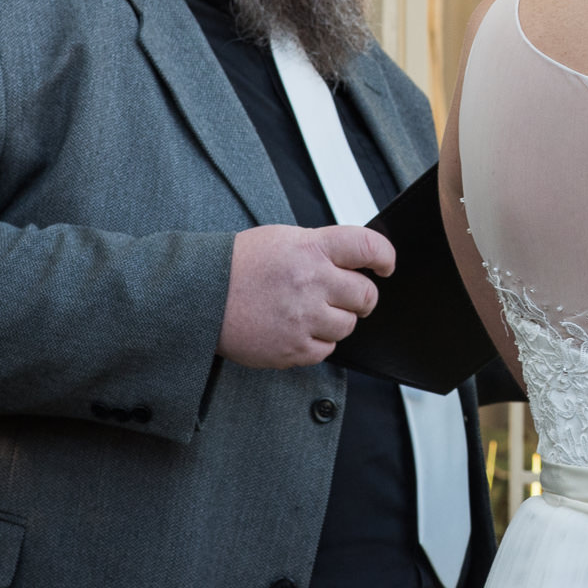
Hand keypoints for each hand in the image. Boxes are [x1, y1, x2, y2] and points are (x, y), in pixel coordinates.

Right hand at [218, 224, 394, 368]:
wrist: (201, 295)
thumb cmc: (239, 265)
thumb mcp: (282, 238)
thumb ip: (320, 248)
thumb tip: (354, 261)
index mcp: (312, 248)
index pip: (369, 247)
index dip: (385, 257)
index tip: (386, 266)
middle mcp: (312, 282)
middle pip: (366, 295)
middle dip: (362, 297)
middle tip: (348, 296)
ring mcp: (303, 318)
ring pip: (348, 325)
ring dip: (338, 320)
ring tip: (312, 311)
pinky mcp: (293, 348)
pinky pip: (326, 349)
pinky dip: (317, 341)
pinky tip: (297, 328)